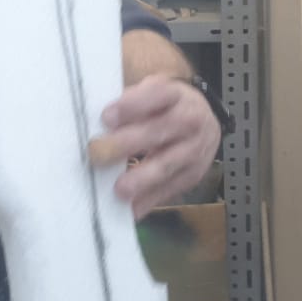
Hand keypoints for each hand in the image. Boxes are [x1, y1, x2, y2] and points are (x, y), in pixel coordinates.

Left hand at [88, 76, 219, 218]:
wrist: (205, 121)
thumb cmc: (166, 106)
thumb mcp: (153, 91)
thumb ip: (130, 101)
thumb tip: (100, 121)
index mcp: (175, 95)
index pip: (157, 95)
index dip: (132, 105)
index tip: (106, 117)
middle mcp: (189, 121)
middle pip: (158, 131)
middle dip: (126, 144)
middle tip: (96, 154)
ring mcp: (194, 150)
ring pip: (167, 164)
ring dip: (142, 179)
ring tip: (119, 189)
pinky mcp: (193, 175)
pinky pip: (170, 189)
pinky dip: (150, 200)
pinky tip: (131, 209)